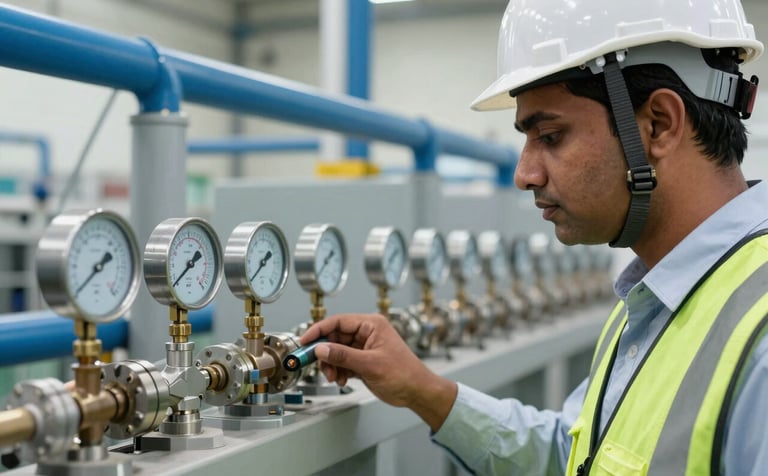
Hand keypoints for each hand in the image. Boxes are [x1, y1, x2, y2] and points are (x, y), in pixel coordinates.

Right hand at [300, 313, 456, 430]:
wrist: (416, 392)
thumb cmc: (404, 373)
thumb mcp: (370, 364)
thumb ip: (343, 356)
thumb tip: (321, 349)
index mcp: (371, 324)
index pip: (338, 322)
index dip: (319, 331)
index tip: (305, 341)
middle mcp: (367, 333)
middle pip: (335, 337)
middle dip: (325, 353)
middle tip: (316, 365)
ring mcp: (364, 347)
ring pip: (337, 351)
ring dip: (331, 365)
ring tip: (334, 377)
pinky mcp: (363, 361)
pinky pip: (343, 362)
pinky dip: (338, 371)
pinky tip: (342, 379)